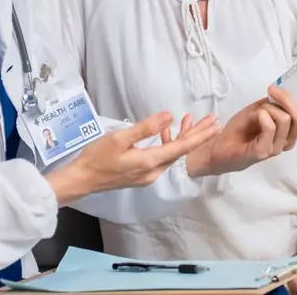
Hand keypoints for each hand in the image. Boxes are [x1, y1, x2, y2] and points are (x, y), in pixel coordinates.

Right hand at [49, 112, 218, 203]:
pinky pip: (162, 158)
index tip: (214, 124)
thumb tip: (169, 116)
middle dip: (197, 135)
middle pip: (180, 151)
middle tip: (214, 121)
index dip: (199, 135)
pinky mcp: (141, 175)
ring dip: (183, 138)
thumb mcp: (121, 137)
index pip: (181, 147)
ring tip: (193, 122)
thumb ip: (146, 127)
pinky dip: (169, 144)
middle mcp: (153, 171)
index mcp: (150, 162)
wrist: (82, 179)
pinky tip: (168, 134)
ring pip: (171, 154)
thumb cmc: (98, 156)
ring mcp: (147, 175)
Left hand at [186, 86, 296, 177]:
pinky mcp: (262, 152)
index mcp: (290, 131)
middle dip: (287, 98)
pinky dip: (263, 116)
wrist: (219, 145)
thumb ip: (274, 103)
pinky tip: (256, 116)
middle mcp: (287, 141)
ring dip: (269, 108)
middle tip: (271, 91)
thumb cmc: (241, 127)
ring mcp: (276, 148)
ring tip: (257, 111)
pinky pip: (270, 128)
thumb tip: (285, 91)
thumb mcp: (260, 108)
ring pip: (285, 120)